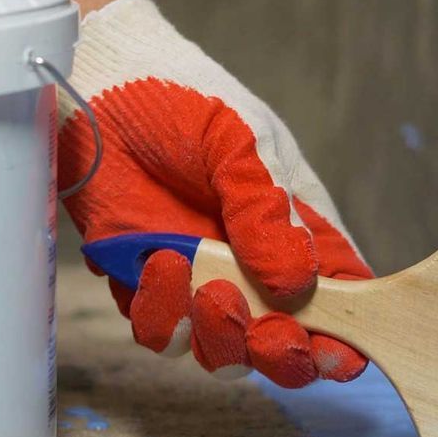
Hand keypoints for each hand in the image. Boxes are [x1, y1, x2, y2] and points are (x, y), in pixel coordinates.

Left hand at [58, 0, 370, 388]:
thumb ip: (265, 210)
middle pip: (283, 341)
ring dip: (219, 336)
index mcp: (295, 227)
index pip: (338, 294)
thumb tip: (298, 284)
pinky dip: (162, 313)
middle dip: (279, 353)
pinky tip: (158, 266)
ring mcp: (199, 279)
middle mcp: (252, 265)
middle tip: (265, 333)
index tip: (335, 353)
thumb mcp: (237, 141)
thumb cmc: (179, 97)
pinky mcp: (145, 283)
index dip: (342, 334)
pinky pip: (161, 331)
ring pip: (222, 350)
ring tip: (206, 288)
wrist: (94, 83)